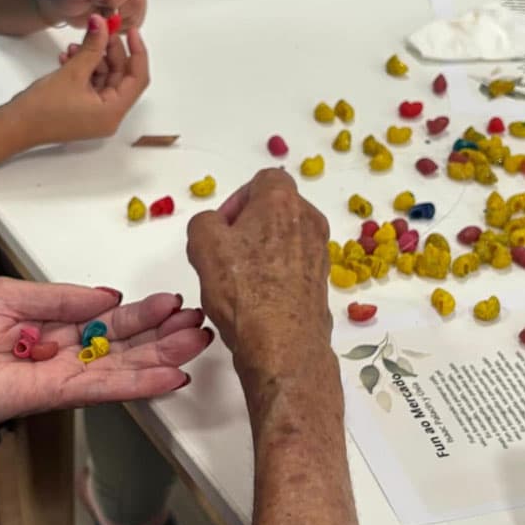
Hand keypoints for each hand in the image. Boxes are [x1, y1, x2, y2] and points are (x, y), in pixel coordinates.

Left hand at [0, 280, 211, 475]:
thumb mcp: (2, 298)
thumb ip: (56, 297)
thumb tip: (107, 296)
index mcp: (45, 328)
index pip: (103, 320)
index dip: (139, 314)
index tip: (174, 302)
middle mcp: (56, 356)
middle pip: (119, 345)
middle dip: (160, 335)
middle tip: (201, 325)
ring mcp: (56, 379)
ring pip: (117, 368)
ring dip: (159, 358)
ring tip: (198, 346)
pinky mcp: (48, 397)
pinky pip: (98, 387)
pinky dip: (134, 383)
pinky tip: (166, 375)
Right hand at [12, 14, 148, 144]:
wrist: (15, 126)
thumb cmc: (43, 108)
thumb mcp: (72, 72)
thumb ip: (92, 46)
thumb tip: (102, 23)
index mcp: (113, 112)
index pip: (138, 78)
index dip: (137, 52)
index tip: (130, 31)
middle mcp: (109, 116)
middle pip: (121, 77)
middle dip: (110, 52)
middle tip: (100, 30)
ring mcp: (96, 115)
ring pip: (105, 79)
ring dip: (93, 59)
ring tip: (75, 46)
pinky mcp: (83, 112)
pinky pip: (91, 86)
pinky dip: (84, 70)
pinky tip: (68, 56)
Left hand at [33, 0, 146, 30]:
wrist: (63, 0)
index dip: (114, 0)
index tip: (96, 3)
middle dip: (115, 12)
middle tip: (95, 11)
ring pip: (138, 12)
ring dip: (118, 21)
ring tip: (99, 15)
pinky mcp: (135, 3)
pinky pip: (136, 21)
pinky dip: (121, 27)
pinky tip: (106, 22)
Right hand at [186, 169, 332, 369]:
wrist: (282, 345)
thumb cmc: (242, 290)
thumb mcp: (203, 244)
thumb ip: (203, 222)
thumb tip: (215, 227)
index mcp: (283, 201)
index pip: (264, 179)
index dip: (238, 199)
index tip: (222, 227)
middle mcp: (309, 220)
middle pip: (275, 209)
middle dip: (248, 226)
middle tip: (225, 253)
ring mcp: (319, 252)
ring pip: (284, 238)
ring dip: (261, 251)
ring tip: (238, 279)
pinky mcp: (321, 281)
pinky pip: (293, 265)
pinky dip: (275, 273)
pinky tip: (256, 297)